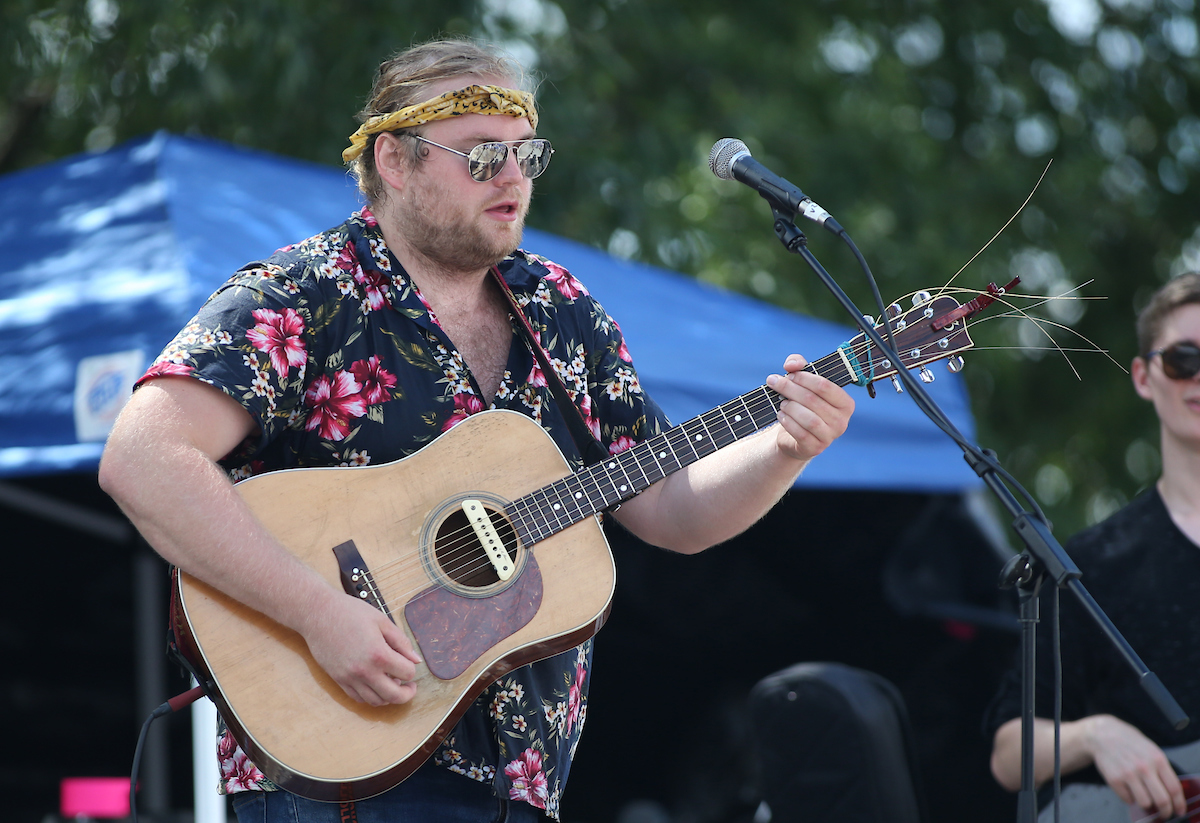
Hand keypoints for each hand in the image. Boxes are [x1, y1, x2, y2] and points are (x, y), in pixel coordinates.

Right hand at [301, 591, 422, 706]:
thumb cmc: (350, 613)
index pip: (406, 673)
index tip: (409, 663)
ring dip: (388, 697)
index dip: (412, 669)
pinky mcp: (338, 679)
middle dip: (407, 694)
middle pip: (394, 696)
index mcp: (379, 654)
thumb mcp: (382, 621)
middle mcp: (364, 671)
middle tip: (410, 686)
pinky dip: (370, 696)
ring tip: (392, 684)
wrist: (318, 613)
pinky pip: (358, 698)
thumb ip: (401, 642)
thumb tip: (415, 660)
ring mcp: (350, 678)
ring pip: (375, 701)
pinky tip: (375, 685)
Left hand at [766, 354, 854, 462]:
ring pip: (809, 419)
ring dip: (790, 407)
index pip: (825, 386)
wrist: (794, 436)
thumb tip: (792, 364)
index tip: (788, 373)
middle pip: (813, 400)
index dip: (803, 377)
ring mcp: (830, 437)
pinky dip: (788, 422)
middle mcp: (842, 421)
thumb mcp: (802, 381)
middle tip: (775, 383)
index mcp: (845, 403)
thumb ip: (799, 365)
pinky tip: (781, 415)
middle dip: (790, 389)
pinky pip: (801, 434)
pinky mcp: (815, 448)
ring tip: (781, 403)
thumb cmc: (802, 404)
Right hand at [1086, 714, 1186, 820]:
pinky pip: (1128, 799)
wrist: (1104, 735)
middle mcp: (1144, 767)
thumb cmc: (1131, 744)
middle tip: (1164, 813)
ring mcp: (1128, 774)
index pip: (1174, 789)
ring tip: (1142, 794)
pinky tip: (1128, 787)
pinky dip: (1130, 797)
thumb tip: (1172, 794)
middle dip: (1165, 811)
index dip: (1179, 803)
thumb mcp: (1152, 751)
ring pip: (1145, 803)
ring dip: (1146, 802)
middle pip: (1162, 800)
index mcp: (1157, 759)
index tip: (1179, 811)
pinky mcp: (1114, 779)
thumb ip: (1163, 770)